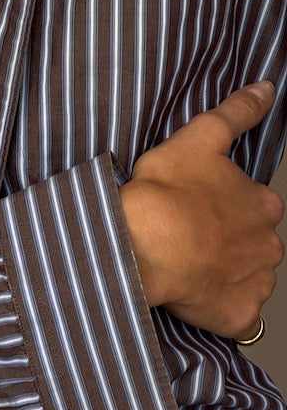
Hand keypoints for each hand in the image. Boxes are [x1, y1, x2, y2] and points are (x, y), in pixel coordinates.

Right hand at [119, 82, 284, 339]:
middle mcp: (268, 245)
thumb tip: (265, 90)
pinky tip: (201, 303)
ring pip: (250, 281)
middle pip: (255, 246)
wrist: (141, 246)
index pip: (257, 208)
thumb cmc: (165, 195)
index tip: (199, 212)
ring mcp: (255, 283)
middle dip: (231, 247)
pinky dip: (225, 314)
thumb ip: (237, 114)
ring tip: (190, 272)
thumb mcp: (199, 138)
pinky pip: (239, 320)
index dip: (227, 210)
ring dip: (228, 279)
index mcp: (262, 204)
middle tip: (191, 243)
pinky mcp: (238, 316)